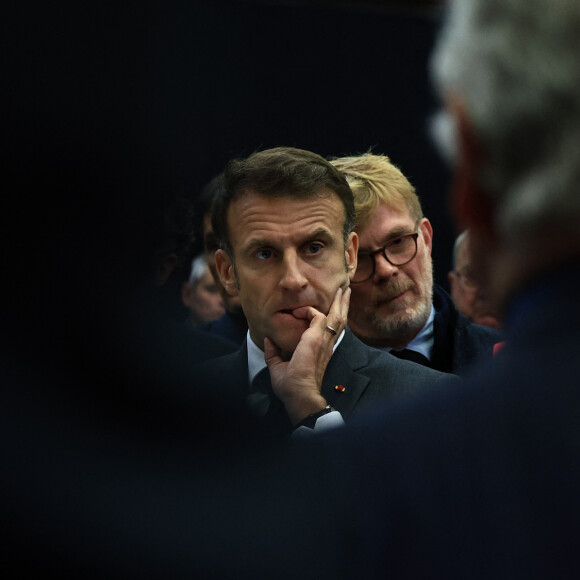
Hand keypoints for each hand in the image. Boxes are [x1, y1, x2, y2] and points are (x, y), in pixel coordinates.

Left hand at [264, 286, 350, 425]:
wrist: (299, 393)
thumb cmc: (292, 386)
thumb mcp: (278, 365)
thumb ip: (274, 352)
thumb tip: (268, 340)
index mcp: (321, 351)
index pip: (331, 330)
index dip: (330, 318)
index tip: (318, 310)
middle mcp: (326, 344)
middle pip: (340, 320)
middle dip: (343, 304)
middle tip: (346, 291)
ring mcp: (324, 340)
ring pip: (337, 316)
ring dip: (340, 301)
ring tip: (345, 290)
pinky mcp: (317, 337)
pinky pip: (318, 315)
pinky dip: (309, 310)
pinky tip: (299, 310)